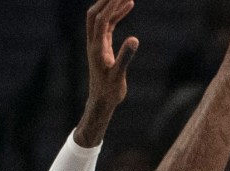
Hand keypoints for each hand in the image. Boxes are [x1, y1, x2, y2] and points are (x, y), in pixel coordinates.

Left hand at [81, 0, 138, 132]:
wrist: (101, 101)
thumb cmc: (109, 91)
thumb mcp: (119, 75)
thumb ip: (125, 57)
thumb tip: (135, 39)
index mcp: (96, 48)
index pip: (100, 21)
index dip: (110, 7)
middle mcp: (94, 42)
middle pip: (95, 14)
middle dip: (106, 0)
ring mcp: (98, 43)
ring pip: (101, 17)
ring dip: (112, 5)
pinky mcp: (103, 45)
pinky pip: (108, 24)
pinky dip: (116, 14)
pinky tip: (127, 7)